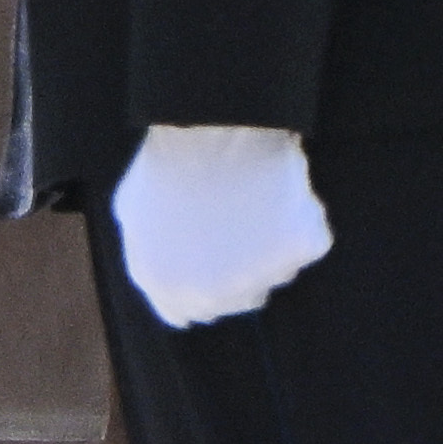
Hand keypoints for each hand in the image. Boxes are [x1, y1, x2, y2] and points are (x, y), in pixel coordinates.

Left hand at [111, 123, 331, 326]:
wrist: (212, 130)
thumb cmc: (168, 166)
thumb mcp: (134, 216)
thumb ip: (147, 259)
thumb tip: (166, 282)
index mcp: (167, 288)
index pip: (187, 314)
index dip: (199, 289)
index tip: (210, 261)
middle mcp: (213, 294)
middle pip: (238, 299)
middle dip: (239, 269)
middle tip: (237, 225)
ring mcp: (260, 275)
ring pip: (275, 273)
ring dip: (269, 247)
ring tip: (253, 202)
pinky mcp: (299, 249)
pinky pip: (308, 243)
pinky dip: (301, 223)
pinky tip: (281, 195)